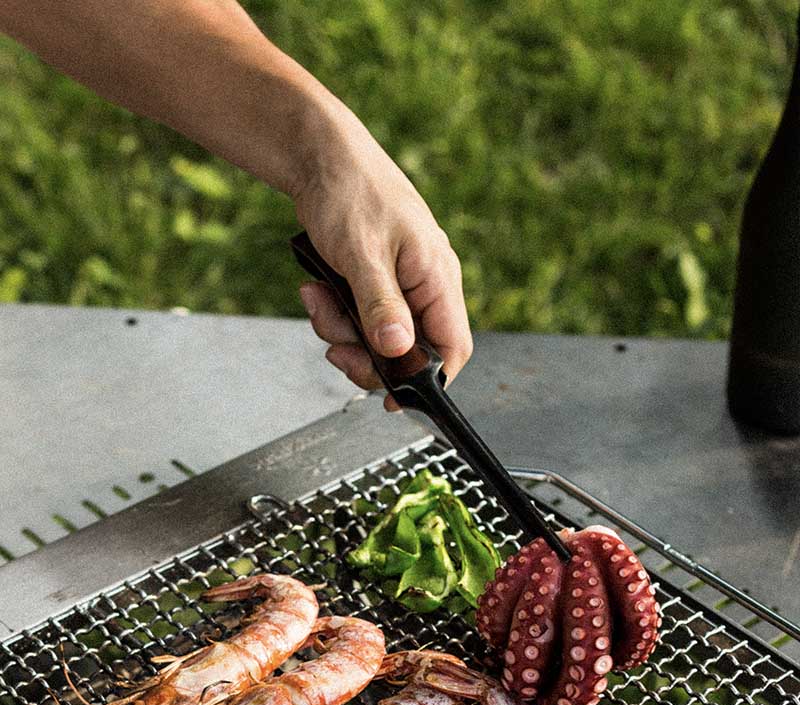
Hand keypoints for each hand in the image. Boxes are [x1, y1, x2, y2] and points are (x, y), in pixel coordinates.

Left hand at [293, 101, 471, 407]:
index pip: (452, 348)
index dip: (428, 381)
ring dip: (343, 332)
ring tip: (318, 301)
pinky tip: (316, 290)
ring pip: (379, 338)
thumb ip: (381, 306)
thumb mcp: (362, 254)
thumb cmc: (349, 191)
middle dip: (369, 356)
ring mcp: (401, 284)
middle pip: (410, 352)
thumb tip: (398, 351)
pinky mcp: (377, 281)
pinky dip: (336, 313)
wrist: (319, 154)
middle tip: (336, 348)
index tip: (394, 399)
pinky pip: (361, 318)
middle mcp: (426, 285)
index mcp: (437, 278)